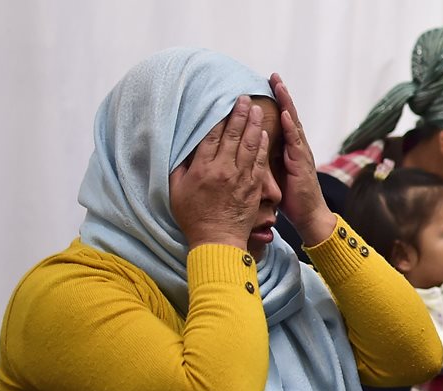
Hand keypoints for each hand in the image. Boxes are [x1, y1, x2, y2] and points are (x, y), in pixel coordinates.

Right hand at [169, 96, 269, 249]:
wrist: (217, 240)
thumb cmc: (194, 217)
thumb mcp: (177, 190)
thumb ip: (179, 166)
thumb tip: (181, 148)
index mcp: (203, 168)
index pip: (212, 135)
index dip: (219, 117)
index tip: (224, 103)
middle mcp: (224, 169)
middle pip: (233, 135)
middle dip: (240, 114)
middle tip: (245, 98)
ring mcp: (241, 178)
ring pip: (249, 145)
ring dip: (254, 125)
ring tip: (258, 110)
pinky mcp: (254, 188)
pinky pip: (260, 162)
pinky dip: (262, 147)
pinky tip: (265, 134)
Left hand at [269, 73, 334, 245]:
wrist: (309, 217)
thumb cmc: (291, 199)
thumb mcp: (272, 175)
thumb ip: (264, 159)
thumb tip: (245, 151)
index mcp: (289, 149)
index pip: (282, 121)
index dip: (275, 103)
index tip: (266, 84)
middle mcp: (297, 148)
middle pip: (290, 116)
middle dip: (282, 95)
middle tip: (273, 76)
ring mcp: (302, 155)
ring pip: (294, 124)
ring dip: (288, 104)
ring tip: (280, 86)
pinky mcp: (303, 165)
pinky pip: (296, 143)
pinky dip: (292, 128)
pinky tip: (287, 114)